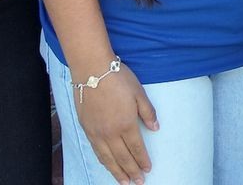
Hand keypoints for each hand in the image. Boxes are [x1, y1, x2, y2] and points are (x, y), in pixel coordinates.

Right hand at [75, 61, 157, 184]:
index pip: (137, 149)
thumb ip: (148, 112)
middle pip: (122, 158)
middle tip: (138, 182)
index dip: (143, 161)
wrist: (92, 70)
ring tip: (124, 182)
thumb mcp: (139, 93)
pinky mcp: (87, 129)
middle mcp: (111, 133)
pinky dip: (103, 161)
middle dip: (132, 172)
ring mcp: (97, 133)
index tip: (148, 170)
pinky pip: (96, 151)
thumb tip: (156, 128)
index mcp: (126, 124)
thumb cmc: (118, 78)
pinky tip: (107, 165)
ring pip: (108, 159)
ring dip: (117, 172)